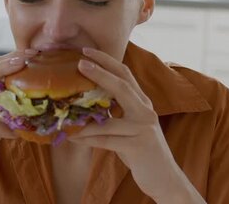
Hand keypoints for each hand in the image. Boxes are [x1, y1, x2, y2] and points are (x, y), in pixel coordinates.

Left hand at [68, 47, 203, 202]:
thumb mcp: (129, 126)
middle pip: (122, 85)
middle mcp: (145, 111)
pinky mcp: (138, 146)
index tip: (86, 51)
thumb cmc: (140, 150)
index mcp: (142, 102)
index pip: (125, 74)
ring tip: (63, 113)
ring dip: (83, 118)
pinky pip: (107, 140)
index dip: (107, 61)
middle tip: (79, 62)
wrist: (164, 177)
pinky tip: (72, 137)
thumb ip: (114, 113)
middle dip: (99, 72)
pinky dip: (87, 138)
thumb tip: (85, 103)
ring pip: (109, 118)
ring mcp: (144, 128)